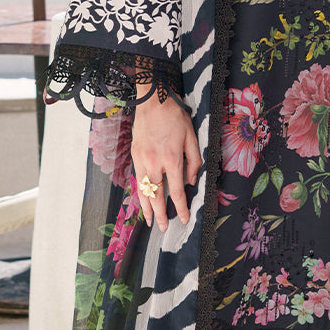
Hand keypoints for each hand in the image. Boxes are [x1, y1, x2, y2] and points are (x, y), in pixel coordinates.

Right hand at [131, 92, 201, 231]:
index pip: (177, 192)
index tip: (184, 219)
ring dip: (147, 209)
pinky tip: (142, 202)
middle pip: (157, 196)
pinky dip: (139, 194)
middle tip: (163, 228)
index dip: (181, 208)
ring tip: (149, 222)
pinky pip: (138, 180)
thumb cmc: (175, 117)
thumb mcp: (192, 137)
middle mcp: (155, 163)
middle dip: (161, 215)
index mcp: (172, 159)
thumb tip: (192, 182)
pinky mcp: (135, 156)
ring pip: (144, 191)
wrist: (153, 101)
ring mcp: (142, 160)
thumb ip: (194, 161)